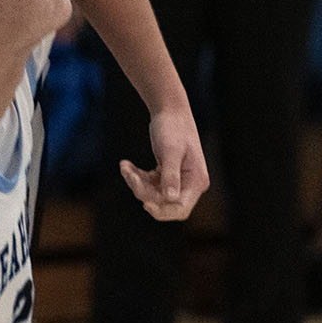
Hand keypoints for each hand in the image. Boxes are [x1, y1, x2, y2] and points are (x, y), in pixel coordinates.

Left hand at [121, 103, 208, 220]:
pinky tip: (127, 165)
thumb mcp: (171, 150)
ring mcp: (178, 181)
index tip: (145, 204)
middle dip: (143, 192)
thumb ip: (171, 175)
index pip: (181, 208)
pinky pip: (148, 186)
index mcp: (197, 181)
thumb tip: (170, 199)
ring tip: (125, 165)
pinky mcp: (166, 176)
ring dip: (136, 183)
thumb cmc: (173, 127)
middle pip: (163, 204)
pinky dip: (136, 177)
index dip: (163, 211)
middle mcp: (189, 185)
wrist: (170, 111)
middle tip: (130, 173)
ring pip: (152, 195)